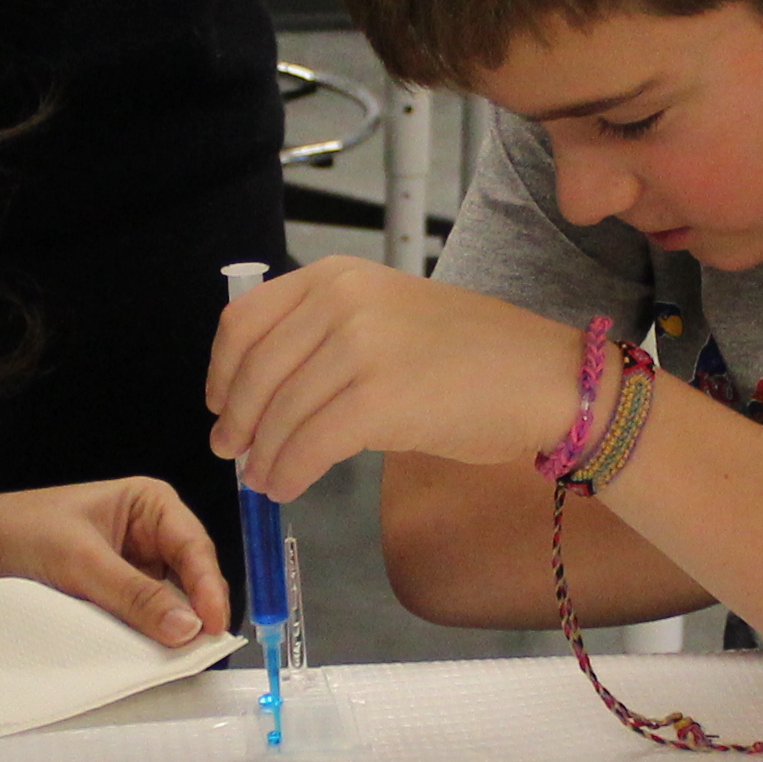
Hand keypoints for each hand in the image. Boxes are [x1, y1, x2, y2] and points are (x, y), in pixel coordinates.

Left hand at [0, 479, 222, 647]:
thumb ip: (134, 595)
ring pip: (166, 604)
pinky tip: (146, 659)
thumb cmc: (15, 535)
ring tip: (177, 661)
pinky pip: (138, 620)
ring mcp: (130, 569)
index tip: (212, 629)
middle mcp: (148, 535)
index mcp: (149, 504)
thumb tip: (190, 628)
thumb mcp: (77, 561)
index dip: (208, 589)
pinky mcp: (109, 598)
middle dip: (193, 612)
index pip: (194, 547)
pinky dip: (142, 638)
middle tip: (198, 654)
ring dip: (169, 629)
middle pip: (188, 578)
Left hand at [208, 258, 593, 495]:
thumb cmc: (472, 355)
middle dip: (236, 421)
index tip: (220, 403)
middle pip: (254, 371)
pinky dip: (289, 473)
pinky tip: (288, 485)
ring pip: (278, 415)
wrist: (542, 379)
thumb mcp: (387, 314)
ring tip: (264, 479)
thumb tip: (261, 392)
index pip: (245, 320)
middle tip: (234, 453)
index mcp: (337, 276)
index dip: (222, 370)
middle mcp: (341, 301)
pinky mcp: (377, 400)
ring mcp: (359, 348)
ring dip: (263, 456)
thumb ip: (325, 335)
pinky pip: (308, 446)